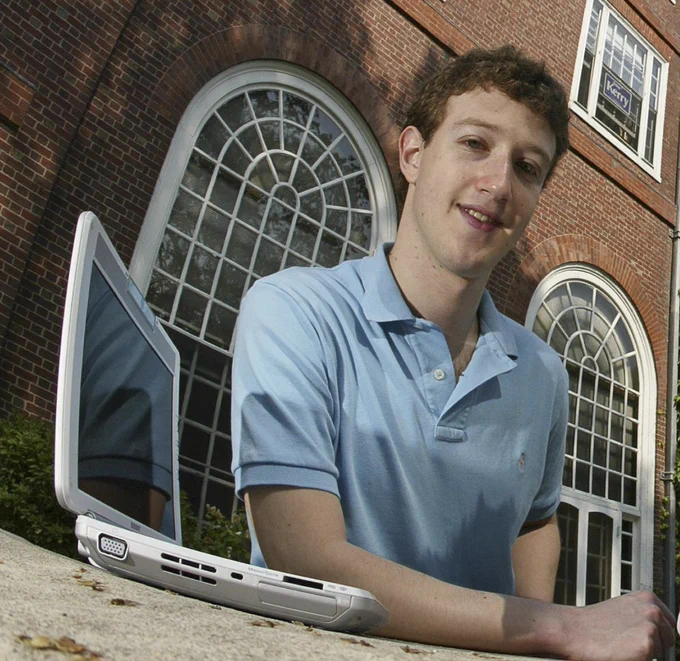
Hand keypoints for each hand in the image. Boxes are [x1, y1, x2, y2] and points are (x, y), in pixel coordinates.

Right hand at [559, 591, 674, 660]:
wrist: (574, 631)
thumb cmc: (595, 623)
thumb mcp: (623, 608)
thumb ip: (643, 614)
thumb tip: (661, 626)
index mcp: (648, 598)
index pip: (669, 623)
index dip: (656, 633)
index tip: (639, 634)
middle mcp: (653, 610)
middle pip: (669, 638)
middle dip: (654, 644)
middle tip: (627, 641)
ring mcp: (650, 627)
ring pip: (662, 652)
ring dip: (647, 652)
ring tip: (623, 645)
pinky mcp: (646, 645)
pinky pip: (650, 660)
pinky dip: (637, 659)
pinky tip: (622, 652)